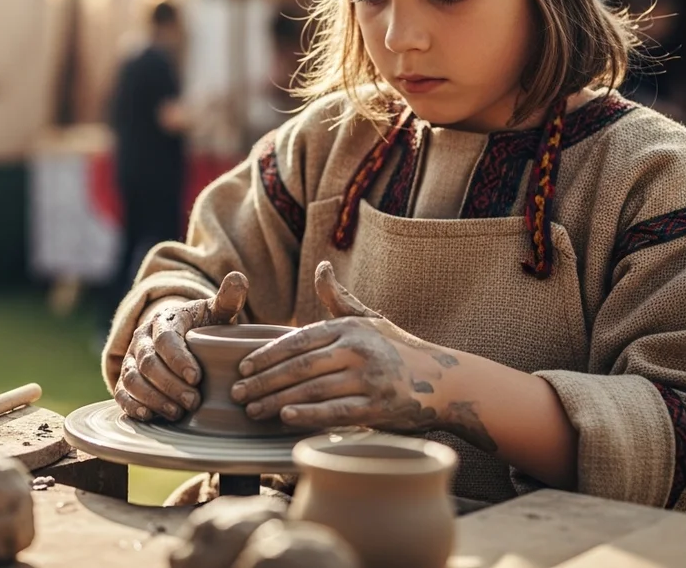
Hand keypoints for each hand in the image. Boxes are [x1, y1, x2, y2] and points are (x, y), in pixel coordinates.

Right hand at [115, 272, 248, 421]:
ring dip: (154, 398)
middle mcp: (142, 339)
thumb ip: (228, 299)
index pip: (165, 339)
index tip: (197, 378)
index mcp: (164, 320)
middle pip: (148, 363)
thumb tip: (239, 278)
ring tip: (178, 412)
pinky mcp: (126, 379)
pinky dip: (132, 406)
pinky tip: (150, 416)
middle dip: (170, 385)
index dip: (178, 359)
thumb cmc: (202, 326)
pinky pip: (122, 393)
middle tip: (194, 402)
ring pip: (132, 380)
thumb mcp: (215, 312)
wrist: (179, 337)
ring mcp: (131, 360)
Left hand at [231, 262, 469, 437]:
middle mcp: (357, 349)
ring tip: (253, 411)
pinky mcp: (378, 406)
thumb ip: (340, 300)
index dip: (267, 355)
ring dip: (276, 402)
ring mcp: (368, 378)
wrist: (446, 381)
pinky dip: (307, 414)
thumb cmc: (401, 350)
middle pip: (299, 367)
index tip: (244, 368)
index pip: (298, 340)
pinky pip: (334, 411)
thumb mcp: (370, 320)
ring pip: (312, 390)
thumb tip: (321, 267)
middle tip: (239, 394)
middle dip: (264, 382)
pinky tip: (285, 418)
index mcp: (349, 328)